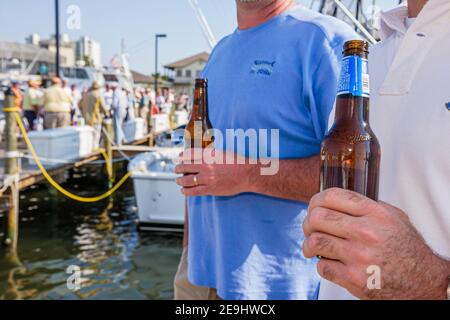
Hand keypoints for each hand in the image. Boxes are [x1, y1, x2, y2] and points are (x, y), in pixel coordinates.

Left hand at [175, 148, 251, 196]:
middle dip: (178, 168)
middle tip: (176, 169)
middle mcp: (205, 166)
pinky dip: (186, 191)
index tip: (179, 157)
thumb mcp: (222, 153)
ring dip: (180, 180)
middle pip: (185, 167)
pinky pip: (194, 191)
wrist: (247, 174)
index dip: (182, 156)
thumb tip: (203, 153)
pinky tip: (183, 190)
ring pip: (187, 180)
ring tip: (178, 180)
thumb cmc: (237, 162)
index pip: (189, 154)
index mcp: (208, 155)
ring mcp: (207, 178)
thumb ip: (211, 154)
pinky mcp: (210, 189)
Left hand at [303, 188, 449, 299]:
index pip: (332, 196)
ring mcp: (358, 256)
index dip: (316, 201)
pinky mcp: (354, 278)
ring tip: (312, 247)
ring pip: (315, 241)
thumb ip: (368, 207)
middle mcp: (366, 232)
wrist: (424, 283)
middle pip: (317, 217)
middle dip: (308, 222)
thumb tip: (338, 202)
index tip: (313, 207)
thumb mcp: (395, 218)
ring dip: (309, 245)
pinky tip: (329, 263)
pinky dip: (321, 265)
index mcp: (375, 213)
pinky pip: (322, 266)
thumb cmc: (408, 250)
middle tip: (310, 229)